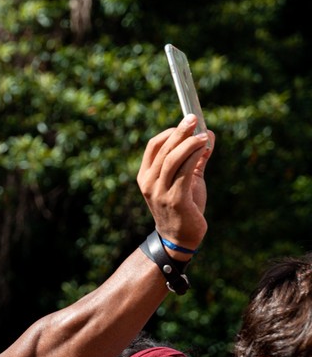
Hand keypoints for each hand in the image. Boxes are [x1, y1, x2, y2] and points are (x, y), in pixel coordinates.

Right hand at [136, 115, 214, 251]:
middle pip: (163, 150)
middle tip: (194, 118)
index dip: (170, 132)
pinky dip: (194, 157)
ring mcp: (160, 192)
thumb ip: (196, 158)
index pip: (153, 146)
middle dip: (180, 132)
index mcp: (146, 176)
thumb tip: (209, 134)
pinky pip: (184, 173)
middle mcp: (149, 183)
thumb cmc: (183, 207)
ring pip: (172, 159)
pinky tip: (205, 149)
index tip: (188, 123)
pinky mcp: (175, 200)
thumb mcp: (187, 179)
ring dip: (189, 144)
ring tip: (204, 135)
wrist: (180, 237)